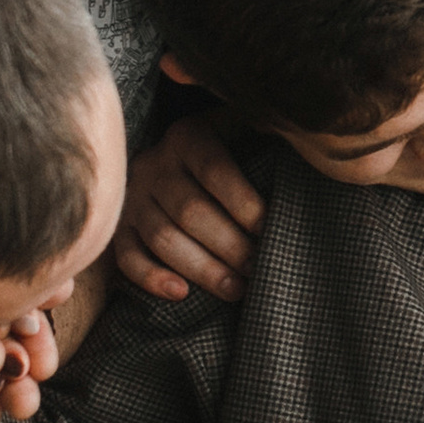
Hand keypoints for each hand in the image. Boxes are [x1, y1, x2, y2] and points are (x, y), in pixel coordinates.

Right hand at [112, 114, 262, 299]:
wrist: (173, 158)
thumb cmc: (226, 148)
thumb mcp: (241, 129)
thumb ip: (264, 132)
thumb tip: (304, 145)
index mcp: (187, 136)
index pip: (215, 170)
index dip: (244, 202)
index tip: (270, 228)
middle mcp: (154, 164)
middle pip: (190, 211)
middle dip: (229, 245)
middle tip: (259, 267)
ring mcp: (132, 198)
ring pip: (163, 238)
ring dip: (202, 269)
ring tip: (237, 289)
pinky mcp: (119, 227)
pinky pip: (127, 257)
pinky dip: (151, 278)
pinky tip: (181, 294)